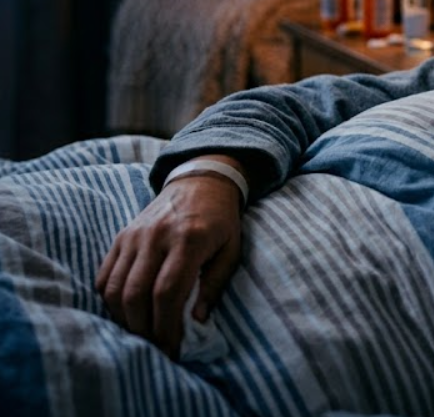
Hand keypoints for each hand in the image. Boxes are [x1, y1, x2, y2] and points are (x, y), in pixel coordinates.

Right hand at [95, 162, 243, 357]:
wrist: (201, 182)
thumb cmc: (221, 221)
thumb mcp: (231, 250)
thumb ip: (215, 285)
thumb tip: (196, 322)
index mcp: (188, 240)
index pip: (167, 291)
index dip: (166, 325)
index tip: (171, 347)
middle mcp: (156, 237)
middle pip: (135, 294)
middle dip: (143, 328)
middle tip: (154, 346)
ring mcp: (134, 235)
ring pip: (113, 287)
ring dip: (124, 318)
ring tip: (141, 332)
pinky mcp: (121, 236)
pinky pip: (104, 274)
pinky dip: (110, 299)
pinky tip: (127, 311)